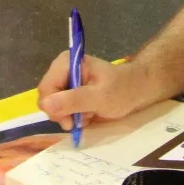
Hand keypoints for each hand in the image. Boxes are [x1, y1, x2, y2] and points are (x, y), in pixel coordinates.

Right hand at [37, 53, 155, 130]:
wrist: (137, 90)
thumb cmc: (122, 90)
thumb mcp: (100, 97)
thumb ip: (74, 100)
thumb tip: (46, 104)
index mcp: (66, 63)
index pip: (46, 88)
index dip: (54, 107)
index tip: (70, 121)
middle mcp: (62, 70)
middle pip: (47, 98)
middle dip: (62, 113)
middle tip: (79, 121)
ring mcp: (65, 82)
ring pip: (53, 106)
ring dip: (69, 116)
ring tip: (88, 115)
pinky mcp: (70, 92)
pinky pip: (61, 109)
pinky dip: (73, 116)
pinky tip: (87, 115)